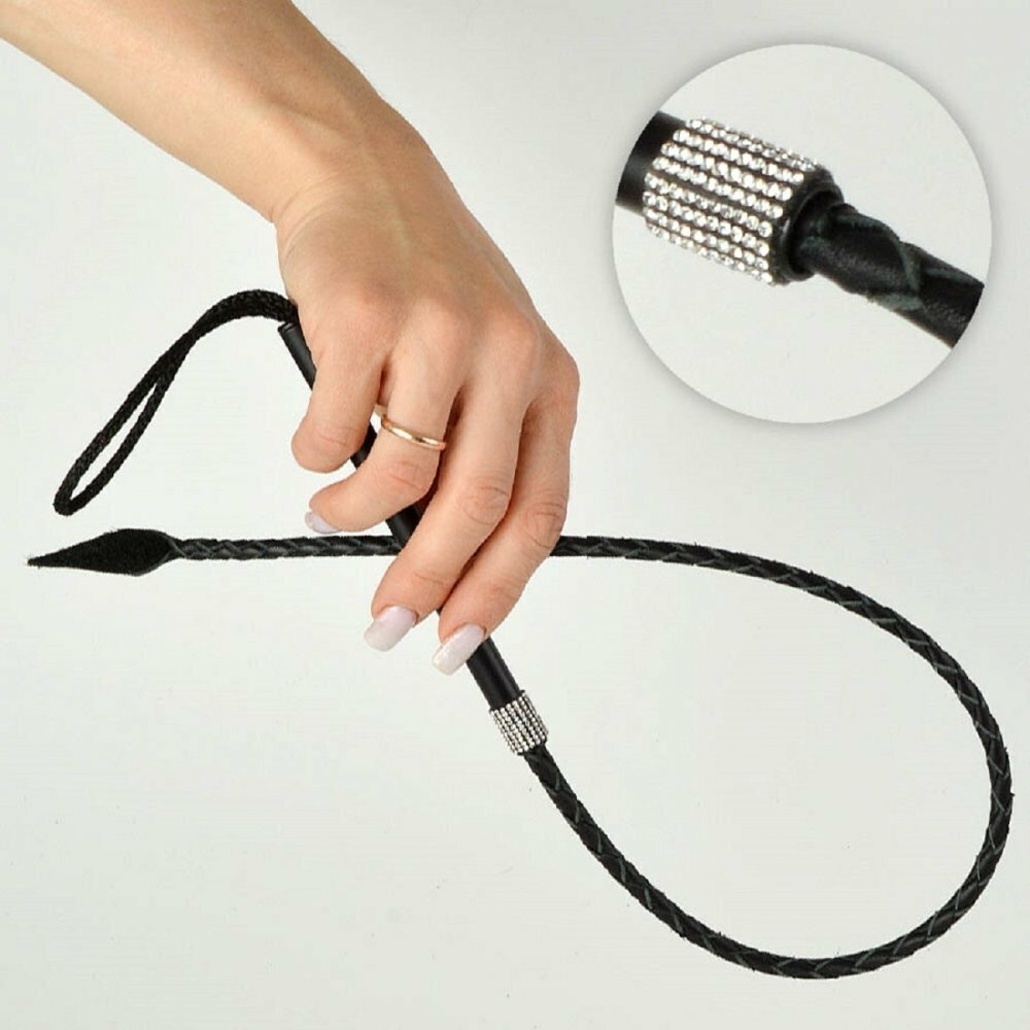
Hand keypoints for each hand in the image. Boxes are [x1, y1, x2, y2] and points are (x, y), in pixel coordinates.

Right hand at [274, 121, 578, 670]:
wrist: (366, 178)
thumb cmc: (427, 282)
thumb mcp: (487, 361)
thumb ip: (482, 450)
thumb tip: (446, 563)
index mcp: (549, 380)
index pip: (540, 511)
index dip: (499, 589)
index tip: (460, 639)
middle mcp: (509, 356)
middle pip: (477, 507)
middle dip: (427, 582)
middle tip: (387, 621)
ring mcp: (441, 332)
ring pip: (404, 475)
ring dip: (355, 515)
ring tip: (330, 510)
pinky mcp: (368, 315)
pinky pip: (335, 431)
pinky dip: (316, 458)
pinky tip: (314, 447)